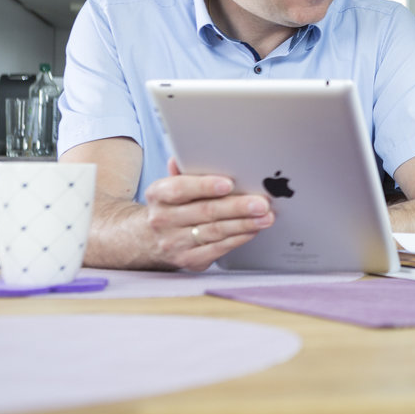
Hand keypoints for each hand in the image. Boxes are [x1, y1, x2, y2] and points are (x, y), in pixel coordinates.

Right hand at [141, 158, 274, 270]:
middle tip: (261, 203)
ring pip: (215, 231)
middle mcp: (163, 220)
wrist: (148, 240)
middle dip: (237, 207)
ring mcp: (175, 242)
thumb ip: (183, 171)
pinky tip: (252, 230)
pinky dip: (238, 238)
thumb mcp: (169, 186)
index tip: (228, 184)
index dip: (205, 186)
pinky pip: (218, 248)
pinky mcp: (188, 259)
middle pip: (205, 212)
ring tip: (265, 217)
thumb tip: (187, 154)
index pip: (180, 189)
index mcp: (158, 195)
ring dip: (245, 224)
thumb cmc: (170, 206)